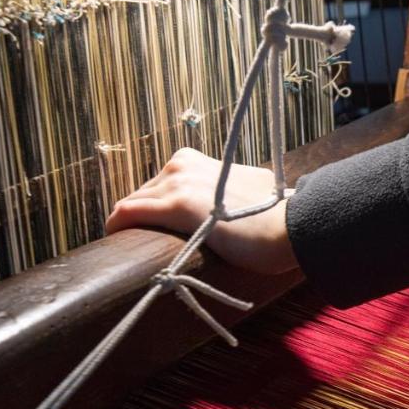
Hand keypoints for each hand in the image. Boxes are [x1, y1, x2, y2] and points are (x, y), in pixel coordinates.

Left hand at [105, 148, 297, 274]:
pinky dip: (117, 225)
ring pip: (133, 204)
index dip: (150, 209)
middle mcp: (182, 163)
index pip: (159, 185)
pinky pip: (128, 213)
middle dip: (139, 219)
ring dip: (128, 226)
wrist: (294, 224)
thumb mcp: (243, 195)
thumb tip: (224, 217)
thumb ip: (222, 198)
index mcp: (196, 159)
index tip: (149, 231)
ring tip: (130, 249)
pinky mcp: (177, 204)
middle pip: (142, 194)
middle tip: (140, 245)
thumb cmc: (276, 217)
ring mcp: (178, 182)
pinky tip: (114, 239)